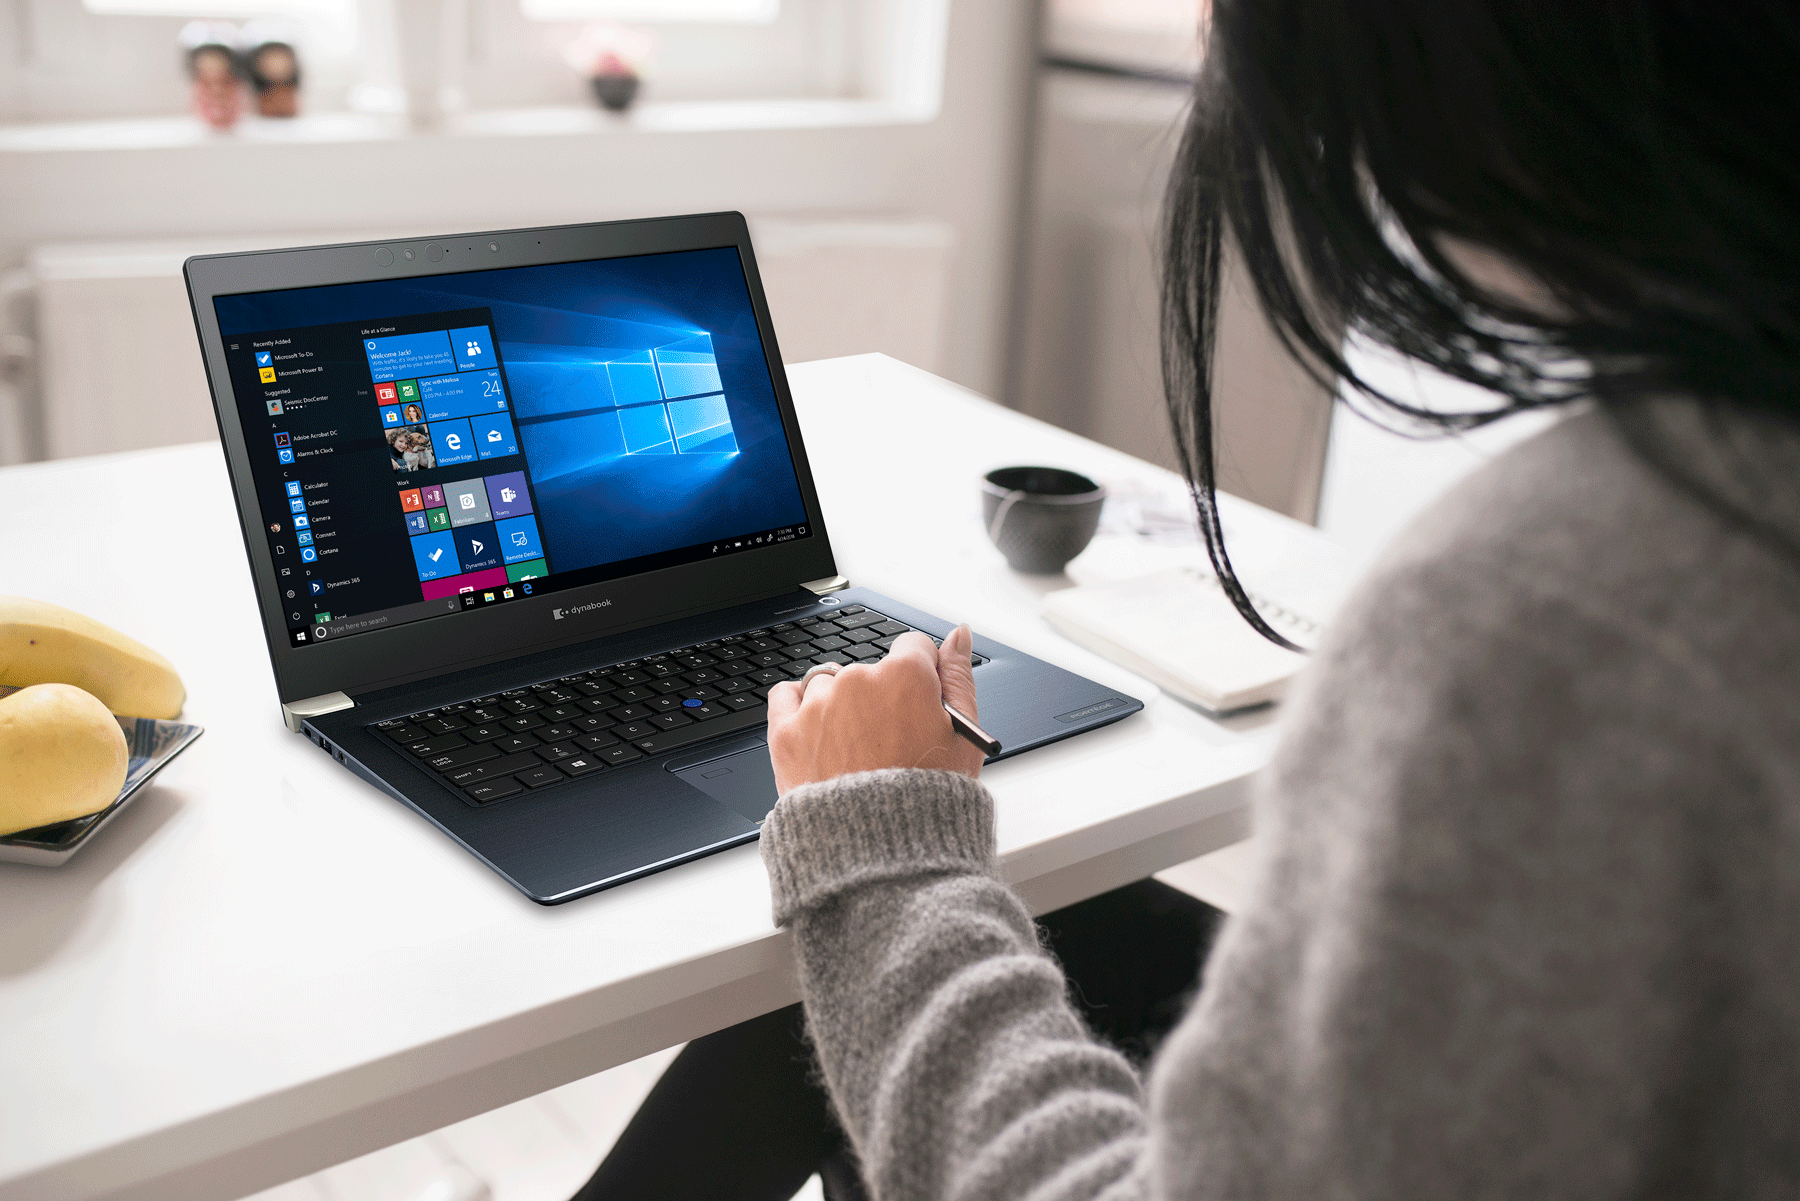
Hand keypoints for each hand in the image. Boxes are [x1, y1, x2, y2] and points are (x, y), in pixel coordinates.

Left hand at [766, 626, 983, 793]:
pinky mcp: (785, 732)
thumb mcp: (964, 737)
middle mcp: (857, 682)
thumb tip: (958, 636)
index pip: (912, 648)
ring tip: (855, 752)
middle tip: (889, 743)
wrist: (879, 853)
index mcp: (905, 677)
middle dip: (880, 698)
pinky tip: (816, 731)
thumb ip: (959, 677)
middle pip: (870, 671)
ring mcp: (818, 706)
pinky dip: (797, 706)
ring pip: (829, 684)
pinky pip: (785, 695)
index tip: (918, 701)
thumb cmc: (928, 800)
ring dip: (840, 706)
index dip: (920, 676)